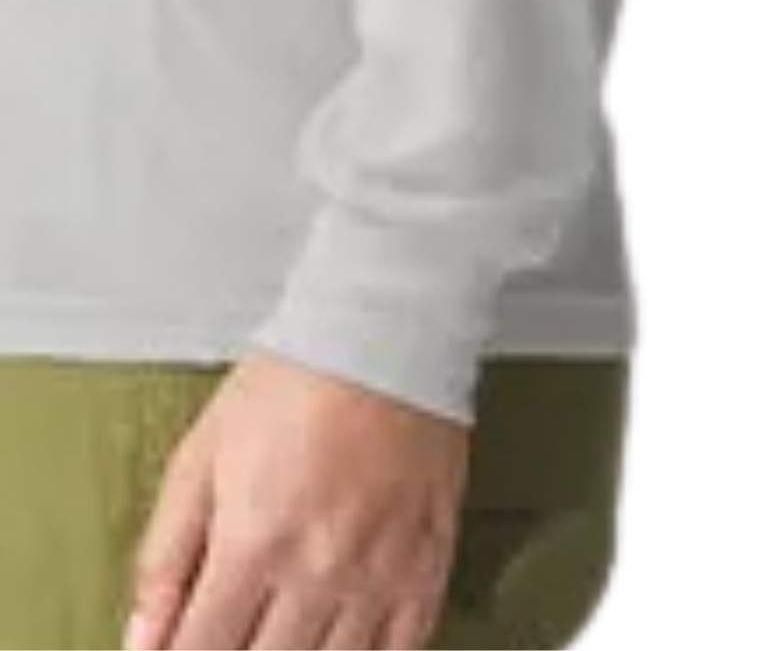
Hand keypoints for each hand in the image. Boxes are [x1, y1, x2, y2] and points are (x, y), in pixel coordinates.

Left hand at [125, 350, 469, 649]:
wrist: (382, 337)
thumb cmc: (292, 384)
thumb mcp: (202, 453)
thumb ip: (166, 554)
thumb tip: (140, 641)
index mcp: (255, 540)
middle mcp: (320, 569)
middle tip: (237, 632)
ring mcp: (382, 570)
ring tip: (284, 636)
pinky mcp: (430, 558)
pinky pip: (404, 648)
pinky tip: (347, 648)